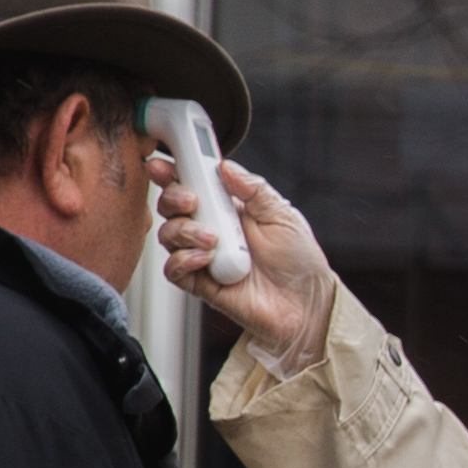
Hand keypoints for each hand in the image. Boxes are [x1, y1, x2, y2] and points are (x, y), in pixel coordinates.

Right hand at [150, 143, 332, 364]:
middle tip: (193, 201)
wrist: (306, 304)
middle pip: (171, 206)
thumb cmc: (299, 260)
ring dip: (183, 230)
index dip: (173, 172)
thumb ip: (253, 189)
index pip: (193, 184)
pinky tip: (207, 258)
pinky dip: (183, 260)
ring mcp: (203, 256)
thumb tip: (224, 167)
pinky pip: (174, 269)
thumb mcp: (282, 215)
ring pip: (168, 235)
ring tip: (212, 239)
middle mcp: (211, 228)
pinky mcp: (201, 283)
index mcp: (229, 207)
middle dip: (173, 197)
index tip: (161, 163)